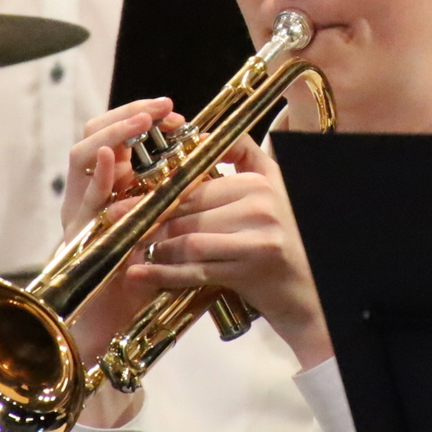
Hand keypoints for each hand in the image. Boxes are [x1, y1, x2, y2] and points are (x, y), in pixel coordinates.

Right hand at [56, 99, 183, 428]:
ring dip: (112, 134)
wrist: (112, 332)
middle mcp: (92, 195)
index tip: (176, 115)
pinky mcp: (74, 235)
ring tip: (141, 122)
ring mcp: (79, 212)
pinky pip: (80, 197)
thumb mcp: (170, 235)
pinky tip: (112, 161)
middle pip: (96, 134)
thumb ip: (183, 205)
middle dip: (128, 115)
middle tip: (161, 109)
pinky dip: (96, 175)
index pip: (121, 138)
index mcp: (114, 190)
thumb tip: (217, 170)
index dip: (144, 118)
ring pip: (82, 156)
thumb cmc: (144, 285)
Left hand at [132, 135, 332, 369]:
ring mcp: (257, 237)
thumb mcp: (276, 190)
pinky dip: (164, 274)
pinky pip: (196, 269)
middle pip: (189, 209)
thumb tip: (202, 137)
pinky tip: (140, 275)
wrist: (314, 294)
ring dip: (155, 248)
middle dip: (149, 219)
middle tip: (117, 225)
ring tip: (129, 252)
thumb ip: (245, 158)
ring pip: (189, 238)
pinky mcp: (251, 270)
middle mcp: (261, 204)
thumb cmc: (288, 242)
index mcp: (261, 182)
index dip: (161, 192)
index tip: (131, 198)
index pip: (198, 182)